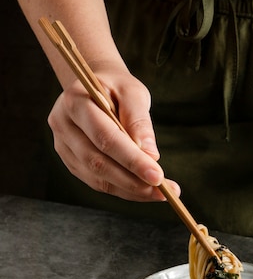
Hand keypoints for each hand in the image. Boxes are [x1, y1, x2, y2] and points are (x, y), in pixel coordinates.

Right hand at [48, 66, 179, 200]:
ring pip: (96, 178)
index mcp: (75, 102)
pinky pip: (96, 182)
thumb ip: (139, 121)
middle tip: (162, 191)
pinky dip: (122, 189)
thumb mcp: (132, 91)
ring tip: (158, 193)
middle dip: (132, 181)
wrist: (95, 85)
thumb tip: (151, 156)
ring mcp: (63, 146)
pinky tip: (143, 190)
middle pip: (97, 162)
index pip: (105, 138)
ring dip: (130, 190)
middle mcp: (63, 125)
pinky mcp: (71, 160)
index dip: (132, 160)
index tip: (157, 176)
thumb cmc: (116, 87)